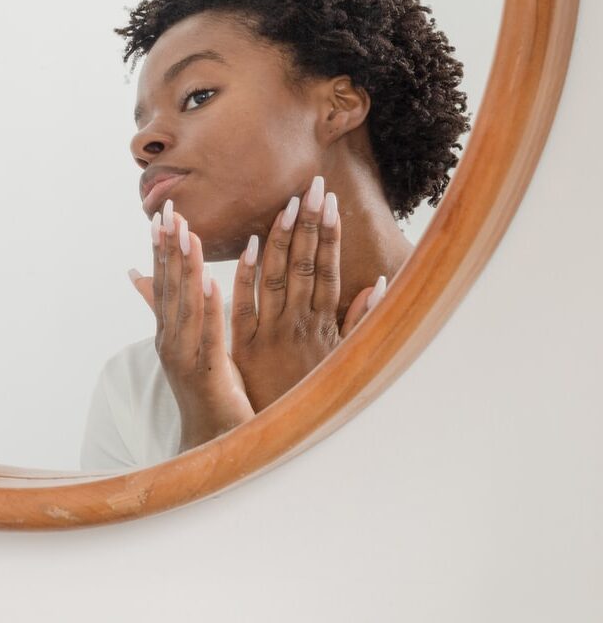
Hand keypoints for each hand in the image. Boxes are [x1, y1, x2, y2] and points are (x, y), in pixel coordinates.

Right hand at [134, 202, 254, 451]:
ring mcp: (185, 358)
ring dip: (187, 269)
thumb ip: (166, 309)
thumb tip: (137, 275)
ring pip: (186, 305)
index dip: (162, 249)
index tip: (162, 216)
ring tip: (188, 236)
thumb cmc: (207, 392)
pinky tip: (212, 282)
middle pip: (169, 288)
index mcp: (169, 333)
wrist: (212, 444)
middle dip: (170, 249)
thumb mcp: (187, 345)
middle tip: (170, 213)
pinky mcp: (208, 374)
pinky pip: (210, 335)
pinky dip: (209, 308)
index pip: (163, 283)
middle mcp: (171, 341)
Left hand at [229, 176, 383, 410]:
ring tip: (289, 203)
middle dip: (310, 224)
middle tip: (314, 185)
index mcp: (321, 324)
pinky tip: (249, 246)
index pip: (327, 269)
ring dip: (282, 239)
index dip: (329, 235)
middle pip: (305, 265)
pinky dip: (247, 275)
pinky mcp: (245, 346)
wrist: (281, 436)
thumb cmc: (311, 396)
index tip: (330, 202)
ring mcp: (272, 332)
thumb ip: (358, 322)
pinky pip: (244, 305)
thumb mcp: (342, 360)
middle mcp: (299, 323)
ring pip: (278, 277)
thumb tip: (378, 284)